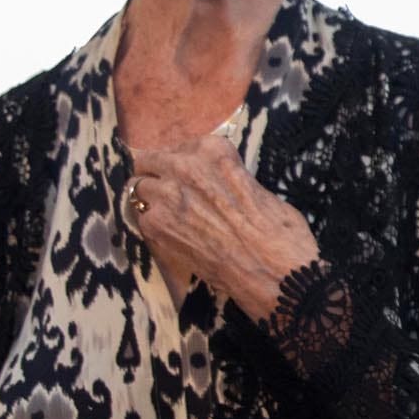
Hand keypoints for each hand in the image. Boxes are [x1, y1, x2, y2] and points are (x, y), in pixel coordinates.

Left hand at [131, 135, 320, 320]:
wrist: (275, 271)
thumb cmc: (279, 232)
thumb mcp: (257, 188)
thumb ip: (227, 178)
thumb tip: (216, 185)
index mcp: (214, 151)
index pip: (180, 147)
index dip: (182, 162)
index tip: (187, 176)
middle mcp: (184, 166)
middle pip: (149, 161)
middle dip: (157, 175)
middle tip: (169, 192)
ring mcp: (167, 196)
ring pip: (138, 189)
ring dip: (152, 200)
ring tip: (171, 218)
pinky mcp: (157, 227)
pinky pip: (142, 219)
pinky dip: (154, 227)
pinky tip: (175, 237)